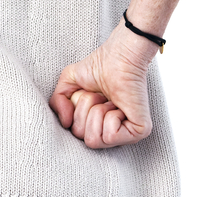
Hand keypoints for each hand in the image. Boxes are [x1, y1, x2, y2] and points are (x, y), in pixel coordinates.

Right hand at [48, 20, 158, 148]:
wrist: (118, 57)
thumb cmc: (98, 67)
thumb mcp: (67, 84)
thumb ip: (57, 104)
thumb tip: (66, 123)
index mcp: (98, 126)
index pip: (75, 133)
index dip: (77, 109)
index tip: (91, 94)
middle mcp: (112, 133)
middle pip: (81, 136)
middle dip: (86, 109)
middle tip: (101, 95)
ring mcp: (127, 135)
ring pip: (93, 139)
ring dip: (97, 112)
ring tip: (110, 99)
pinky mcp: (139, 132)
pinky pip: (110, 136)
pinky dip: (110, 116)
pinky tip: (120, 105)